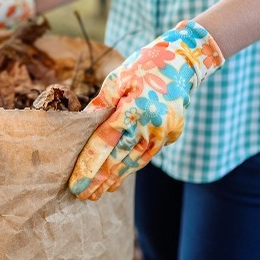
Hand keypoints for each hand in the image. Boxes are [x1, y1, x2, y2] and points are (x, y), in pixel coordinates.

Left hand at [69, 20, 224, 199]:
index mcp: (133, 109)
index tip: (76, 184)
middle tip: (83, 196)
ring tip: (99, 193)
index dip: (89, 166)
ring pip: (135, 162)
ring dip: (116, 179)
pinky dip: (132, 168)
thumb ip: (100, 105)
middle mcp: (150, 126)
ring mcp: (163, 133)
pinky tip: (119, 178)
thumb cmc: (144, 66)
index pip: (105, 143)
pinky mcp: (171, 135)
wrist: (182, 62)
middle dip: (100, 180)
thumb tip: (82, 126)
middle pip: (119, 159)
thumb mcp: (117, 79)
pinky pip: (147, 156)